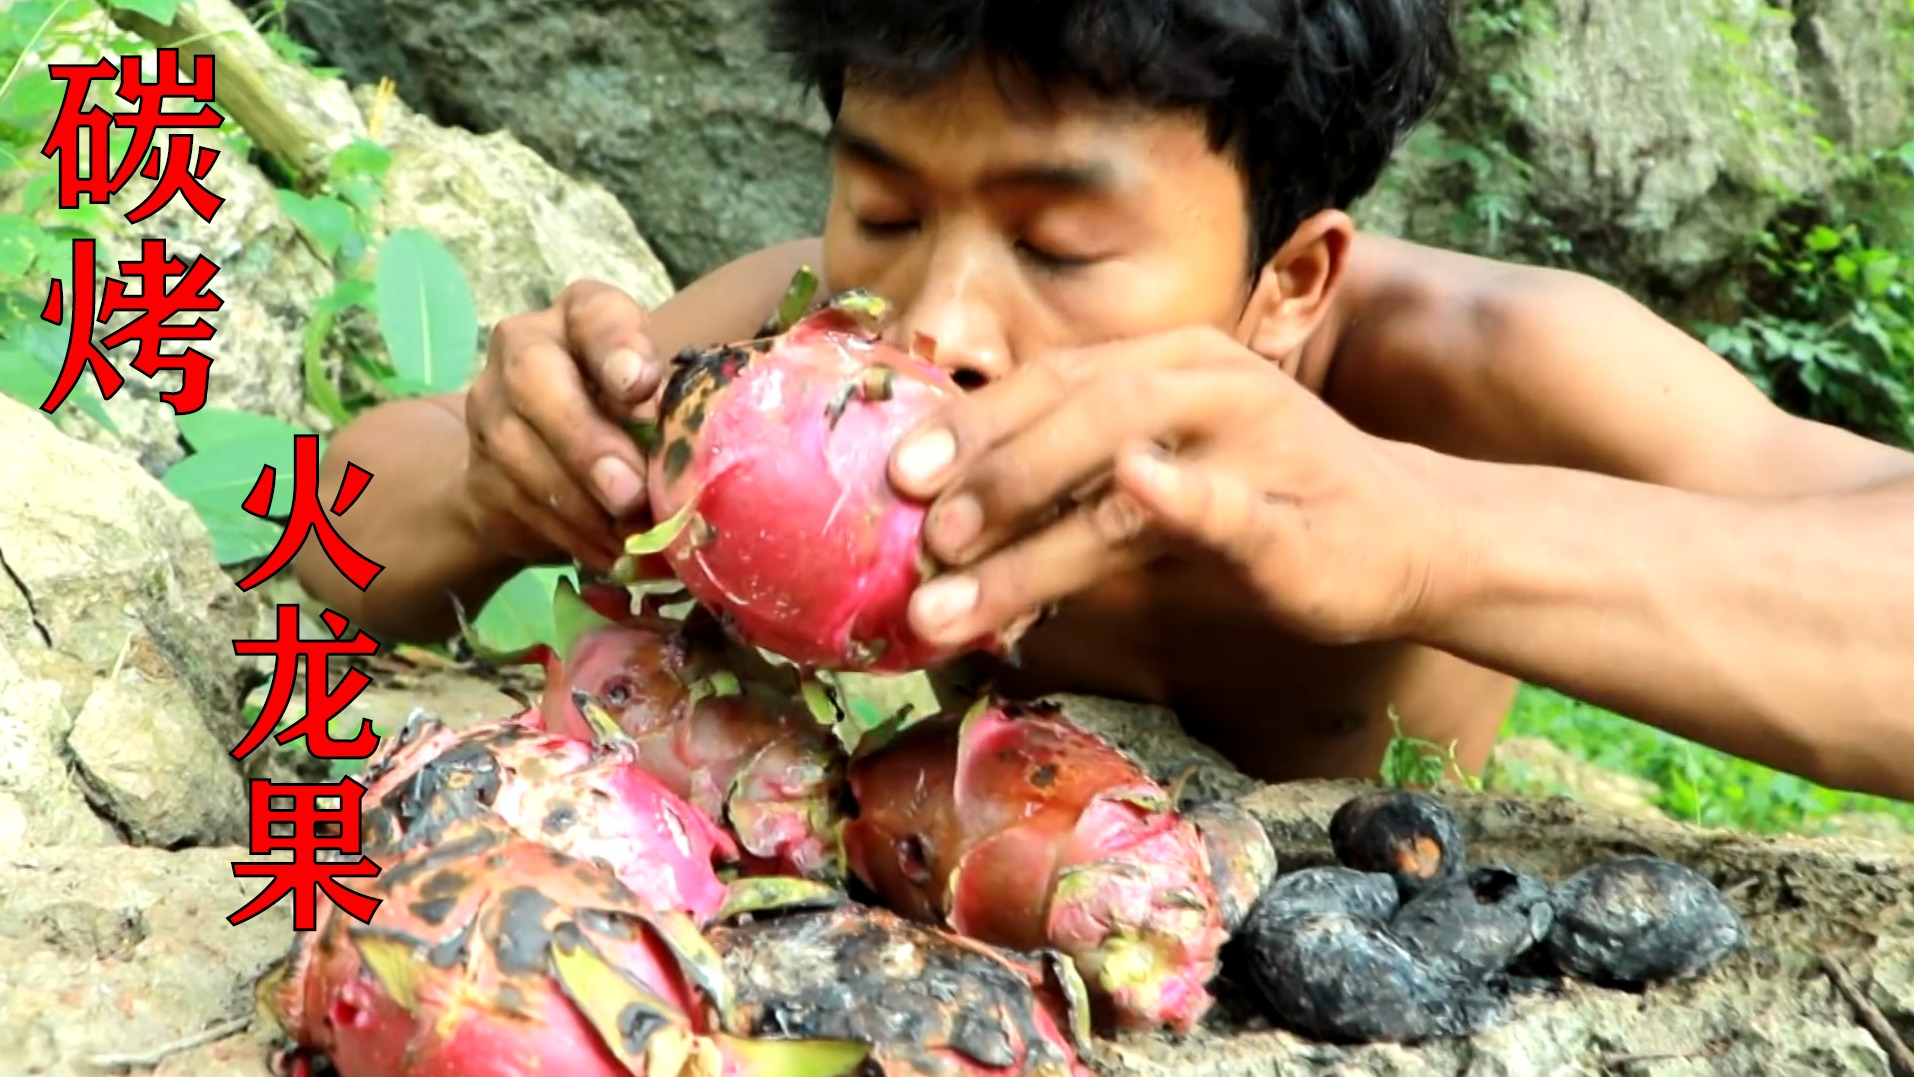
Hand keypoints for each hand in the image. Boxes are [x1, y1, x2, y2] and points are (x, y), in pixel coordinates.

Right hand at [462, 280, 660, 570]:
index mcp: (583, 317)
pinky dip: (568, 533)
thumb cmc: (630, 425)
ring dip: (578, 502)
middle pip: (534, 378)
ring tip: (628, 536)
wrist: (552, 471)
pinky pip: (516, 502)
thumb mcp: (658, 408)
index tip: (641, 387)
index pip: (594, 314)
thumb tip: (685, 463)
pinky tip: (607, 551)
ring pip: (518, 449)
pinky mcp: (479, 468)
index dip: (617, 348)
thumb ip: (668, 416)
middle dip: (584, 440)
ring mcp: (491, 406)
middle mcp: (525, 346)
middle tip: (629, 492)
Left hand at [887, 325, 1461, 647]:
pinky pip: (1229, 501)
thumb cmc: (1263, 504)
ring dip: (1035, 527)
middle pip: (1078, 410)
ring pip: (1128, 469)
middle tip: (920, 537)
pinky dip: (1178, 492)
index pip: (1052, 379)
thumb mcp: (1161, 477)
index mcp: (1166, 363)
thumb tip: (950, 530)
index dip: (971, 423)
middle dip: (990, 474)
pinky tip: (1134, 487)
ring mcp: (1254, 441)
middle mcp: (1205, 383)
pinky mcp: (1293, 510)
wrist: (1404, 536)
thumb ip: (1076, 487)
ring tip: (958, 582)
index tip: (896, 474)